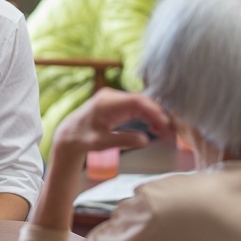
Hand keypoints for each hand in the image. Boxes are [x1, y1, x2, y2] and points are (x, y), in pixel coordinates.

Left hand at [51, 88, 171, 159]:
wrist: (70, 135)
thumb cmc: (82, 139)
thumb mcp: (100, 143)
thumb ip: (122, 140)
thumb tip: (145, 140)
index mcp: (106, 102)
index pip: (136, 101)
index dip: (153, 110)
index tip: (165, 123)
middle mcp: (112, 96)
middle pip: (141, 101)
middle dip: (158, 115)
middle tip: (170, 131)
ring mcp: (115, 99)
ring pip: (141, 105)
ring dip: (154, 117)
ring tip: (165, 133)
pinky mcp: (117, 105)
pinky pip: (137, 109)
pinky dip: (147, 117)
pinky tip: (156, 129)